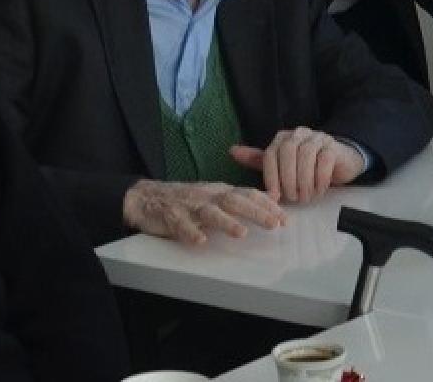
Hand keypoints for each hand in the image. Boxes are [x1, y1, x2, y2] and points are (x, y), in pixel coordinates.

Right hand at [122, 178, 285, 244]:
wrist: (147, 197)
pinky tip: (199, 242)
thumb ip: (243, 197)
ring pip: (210, 212)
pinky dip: (190, 232)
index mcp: (220, 191)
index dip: (267, 205)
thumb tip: (274, 197)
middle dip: (255, 213)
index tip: (285, 218)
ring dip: (226, 222)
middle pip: (234, 201)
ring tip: (241, 233)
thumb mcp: (217, 195)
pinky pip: (181, 225)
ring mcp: (189, 206)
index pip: (248, 194)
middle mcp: (208, 196)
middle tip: (274, 225)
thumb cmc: (188, 200)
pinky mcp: (171, 216)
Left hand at [230, 127, 364, 203]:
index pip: (270, 154)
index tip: (274, 196)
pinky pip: (324, 160)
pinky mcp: (333, 146)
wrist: (337, 162)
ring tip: (306, 197)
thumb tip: (232, 151)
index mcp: (282, 138)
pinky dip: (320, 178)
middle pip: (288, 152)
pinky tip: (319, 190)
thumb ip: (258, 159)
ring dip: (305, 180)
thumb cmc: (304, 166)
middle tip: (293, 198)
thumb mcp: (279, 164)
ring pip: (307, 155)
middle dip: (288, 178)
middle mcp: (298, 134)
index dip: (271, 177)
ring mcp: (317, 138)